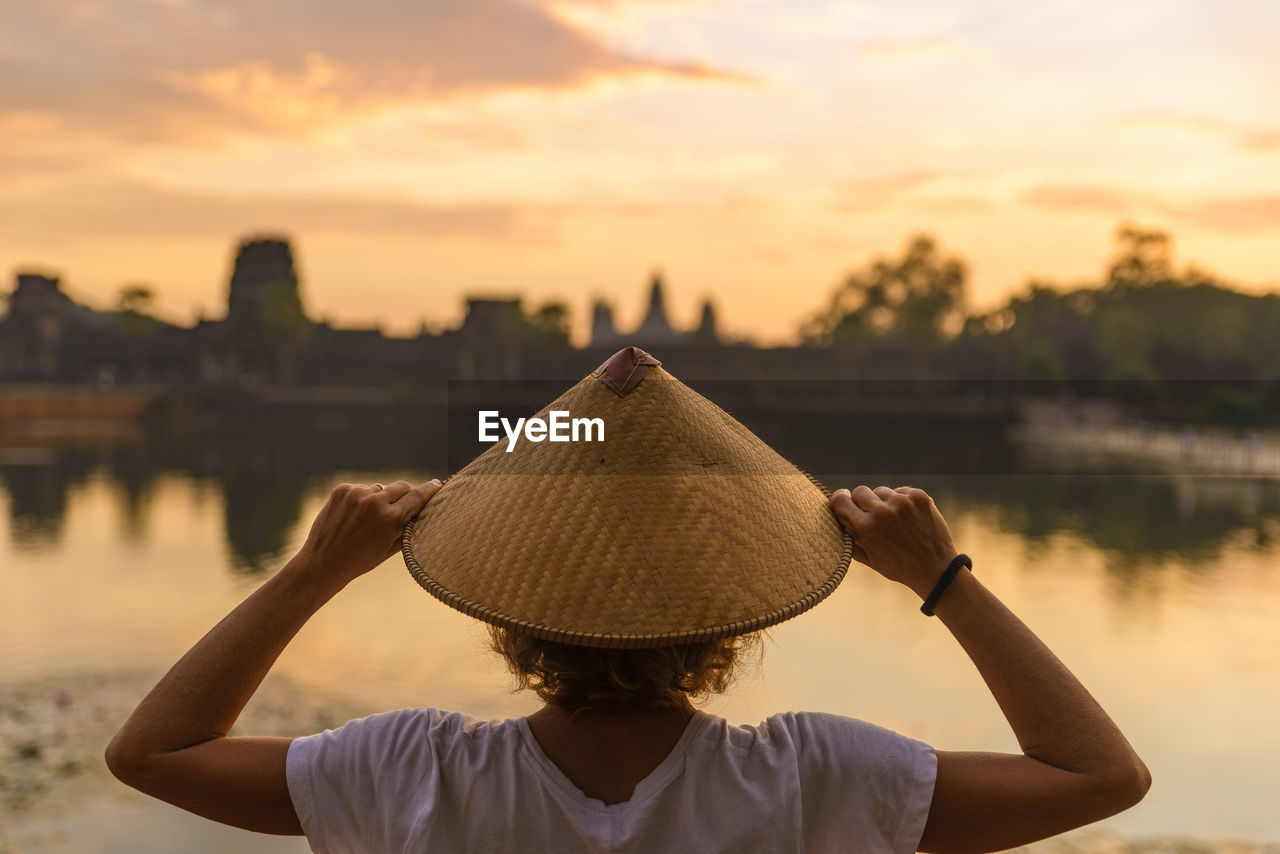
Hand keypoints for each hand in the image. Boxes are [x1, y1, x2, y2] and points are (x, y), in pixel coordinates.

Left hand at [296, 479, 441, 586]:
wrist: (322, 563)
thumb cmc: (360, 561)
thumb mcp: (390, 549)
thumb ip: (408, 529)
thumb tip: (422, 514)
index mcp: (390, 519)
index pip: (418, 496)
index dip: (430, 489)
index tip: (437, 484)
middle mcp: (375, 502)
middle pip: (402, 486)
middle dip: (404, 495)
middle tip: (400, 507)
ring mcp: (357, 494)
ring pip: (380, 488)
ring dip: (380, 499)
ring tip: (368, 520)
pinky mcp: (342, 490)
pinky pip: (362, 489)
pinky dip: (362, 499)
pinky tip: (353, 516)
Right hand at [829, 485, 958, 598]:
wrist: (936, 569)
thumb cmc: (898, 567)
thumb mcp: (867, 559)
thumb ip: (849, 538)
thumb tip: (836, 518)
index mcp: (865, 528)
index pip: (840, 500)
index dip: (839, 499)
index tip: (842, 499)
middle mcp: (882, 512)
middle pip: (859, 491)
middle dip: (862, 503)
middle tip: (871, 516)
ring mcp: (902, 502)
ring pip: (880, 491)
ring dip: (883, 502)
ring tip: (894, 521)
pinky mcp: (918, 496)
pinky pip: (900, 491)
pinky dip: (901, 501)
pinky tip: (907, 518)